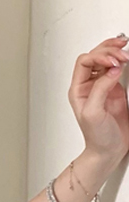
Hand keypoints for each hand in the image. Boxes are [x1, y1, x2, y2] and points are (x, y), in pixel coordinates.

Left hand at [69, 35, 128, 162]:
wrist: (108, 149)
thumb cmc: (97, 137)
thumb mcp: (93, 113)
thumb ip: (100, 89)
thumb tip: (112, 70)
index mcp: (78, 90)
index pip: (85, 62)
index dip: (99, 56)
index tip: (114, 61)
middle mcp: (89, 86)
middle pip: (96, 57)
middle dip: (109, 51)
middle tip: (123, 55)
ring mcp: (103, 86)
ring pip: (106, 60)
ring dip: (116, 52)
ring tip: (126, 53)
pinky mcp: (116, 89)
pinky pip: (118, 69)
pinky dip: (123, 61)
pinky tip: (128, 59)